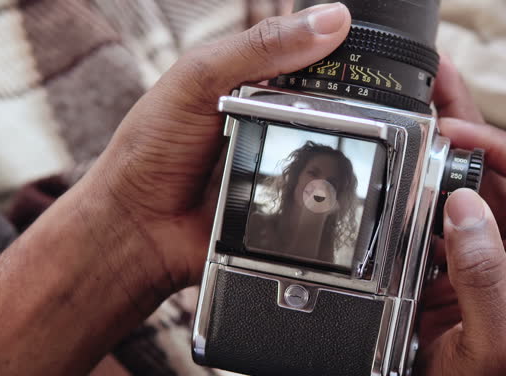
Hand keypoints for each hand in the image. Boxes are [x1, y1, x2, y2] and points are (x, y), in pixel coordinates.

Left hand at [74, 3, 350, 294]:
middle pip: (336, 108)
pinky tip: (330, 190)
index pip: (315, 59)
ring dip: (344, 153)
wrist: (136, 224)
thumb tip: (331, 19)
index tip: (369, 63)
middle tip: (349, 117)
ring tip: (346, 154)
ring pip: (337, 153)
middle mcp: (275, 120)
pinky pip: (324, 198)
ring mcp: (284, 163)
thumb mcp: (199, 79)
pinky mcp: (291, 207)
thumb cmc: (153, 146)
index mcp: (256, 81)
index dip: (343, 59)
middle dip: (351, 111)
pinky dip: (330, 195)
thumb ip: (259, 47)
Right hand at [382, 59, 505, 375]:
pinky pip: (432, 212)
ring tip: (414, 107)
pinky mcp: (446, 265)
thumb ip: (483, 275)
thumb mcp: (491, 342)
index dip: (501, 145)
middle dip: (469, 125)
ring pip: (463, 185)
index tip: (455, 132)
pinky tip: (396, 164)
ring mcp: (480, 255)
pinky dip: (415, 186)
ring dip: (439, 147)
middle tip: (436, 82)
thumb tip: (464, 206)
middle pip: (498, 169)